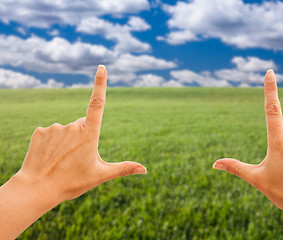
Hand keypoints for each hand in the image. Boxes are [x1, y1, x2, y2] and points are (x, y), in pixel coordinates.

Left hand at [18, 65, 145, 202]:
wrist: (37, 189)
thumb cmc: (71, 182)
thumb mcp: (100, 175)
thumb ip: (123, 168)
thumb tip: (145, 169)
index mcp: (89, 134)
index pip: (97, 103)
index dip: (100, 84)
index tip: (101, 67)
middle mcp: (72, 126)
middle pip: (83, 126)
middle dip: (83, 138)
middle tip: (76, 159)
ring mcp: (55, 128)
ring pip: (67, 130)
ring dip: (67, 141)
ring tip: (62, 161)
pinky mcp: (40, 131)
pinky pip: (51, 133)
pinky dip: (52, 143)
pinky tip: (49, 157)